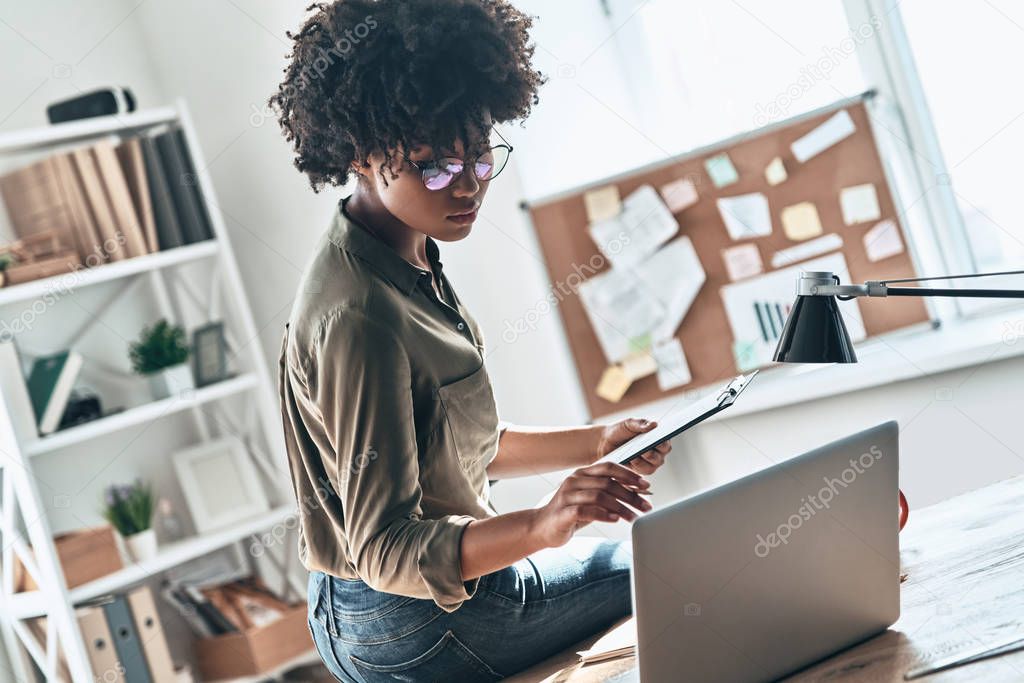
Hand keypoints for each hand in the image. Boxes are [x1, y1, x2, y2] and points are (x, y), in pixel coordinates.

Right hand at [530, 462, 652, 547]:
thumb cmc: (570, 513)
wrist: (541, 527)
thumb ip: (609, 493)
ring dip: (621, 507)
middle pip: (608, 482)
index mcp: (582, 474)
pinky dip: (604, 514)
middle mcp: (574, 480)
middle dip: (630, 495)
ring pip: (599, 496)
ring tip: (633, 517)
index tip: (646, 486)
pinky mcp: (563, 512)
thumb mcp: (591, 500)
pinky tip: (615, 519)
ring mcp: (567, 495)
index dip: (629, 474)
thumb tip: (637, 493)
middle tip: (645, 506)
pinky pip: (586, 510)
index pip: (609, 467)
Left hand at [596, 418, 671, 475]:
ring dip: (643, 462)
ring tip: (634, 456)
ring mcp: (650, 463)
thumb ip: (640, 423)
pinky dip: (637, 466)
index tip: (656, 441)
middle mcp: (658, 452)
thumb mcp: (629, 423)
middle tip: (644, 450)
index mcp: (658, 438)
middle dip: (652, 454)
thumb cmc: (621, 431)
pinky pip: (643, 472)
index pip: (665, 443)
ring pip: (653, 466)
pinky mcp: (641, 471)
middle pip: (660, 457)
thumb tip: (654, 424)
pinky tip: (630, 460)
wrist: (606, 442)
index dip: (662, 443)